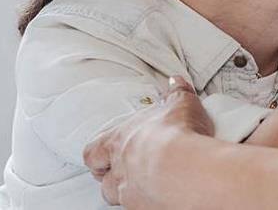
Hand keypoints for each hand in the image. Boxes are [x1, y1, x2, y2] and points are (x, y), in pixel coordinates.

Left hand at [84, 76, 214, 208]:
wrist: (184, 168)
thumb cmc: (175, 135)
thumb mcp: (180, 105)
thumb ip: (176, 92)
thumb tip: (175, 81)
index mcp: (119, 142)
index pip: (93, 151)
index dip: (97, 155)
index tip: (103, 155)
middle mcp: (118, 170)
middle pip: (101, 180)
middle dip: (110, 177)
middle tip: (126, 172)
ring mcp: (128, 192)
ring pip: (116, 197)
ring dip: (127, 192)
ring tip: (146, 186)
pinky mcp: (143, 208)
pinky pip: (139, 206)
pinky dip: (148, 202)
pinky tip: (162, 197)